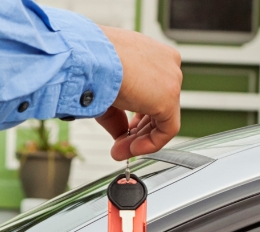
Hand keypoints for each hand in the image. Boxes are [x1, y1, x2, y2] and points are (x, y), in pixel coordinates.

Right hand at [97, 26, 181, 160]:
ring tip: (120, 150)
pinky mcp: (169, 97)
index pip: (153, 91)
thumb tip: (120, 133)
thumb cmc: (90, 60)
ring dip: (140, 140)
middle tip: (120, 145)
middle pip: (158, 107)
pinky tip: (132, 150)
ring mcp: (171, 79)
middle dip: (138, 131)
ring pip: (163, 119)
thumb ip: (118, 113)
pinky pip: (167, 130)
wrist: (88, 55)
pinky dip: (150, 144)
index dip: (138, 116)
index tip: (124, 130)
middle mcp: (166, 63)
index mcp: (153, 54)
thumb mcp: (107, 89)